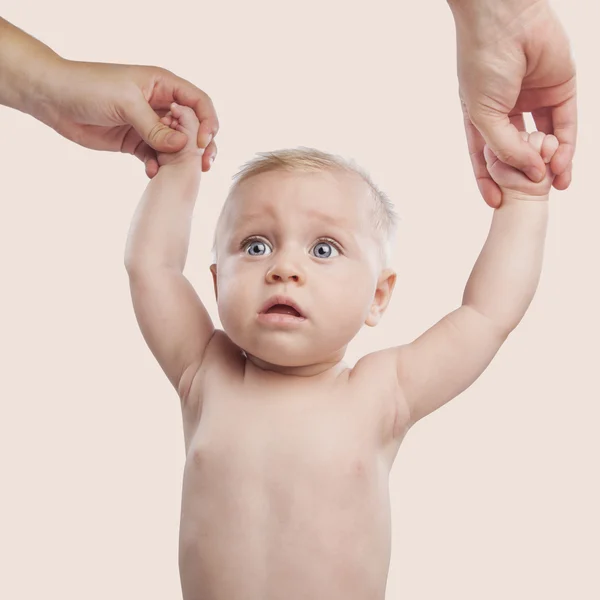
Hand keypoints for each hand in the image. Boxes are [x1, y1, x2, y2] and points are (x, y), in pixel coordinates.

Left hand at [35, 58, 218, 177]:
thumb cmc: (88, 87)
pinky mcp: (135, 142)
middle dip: (200, 147)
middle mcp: (160, 105)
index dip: (207, 122)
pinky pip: (156, 157)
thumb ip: (155, 127)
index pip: (199, 103)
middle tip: (203, 166)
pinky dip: (158, 166)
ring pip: (176, 146)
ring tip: (176, 173)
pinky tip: (151, 172)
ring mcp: (148, 125)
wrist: (53, 98)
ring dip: (180, 161)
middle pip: (193, 127)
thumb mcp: (126, 103)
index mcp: (163, 85)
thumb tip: (184, 145)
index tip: (201, 142)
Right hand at [450, 0, 575, 206]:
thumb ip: (506, 148)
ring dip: (550, 164)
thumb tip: (533, 174)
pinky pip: (566, 124)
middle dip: (524, 173)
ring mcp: (534, 99)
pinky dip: (566, 146)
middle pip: (518, 150)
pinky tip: (562, 166)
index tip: (496, 202)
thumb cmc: (482, 64)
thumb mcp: (484, 116)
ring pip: (545, 140)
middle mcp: (508, 109)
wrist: (504, 19)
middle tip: (530, 196)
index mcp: (481, 115)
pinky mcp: (560, 88)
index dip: (490, 180)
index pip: (487, 155)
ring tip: (553, 186)